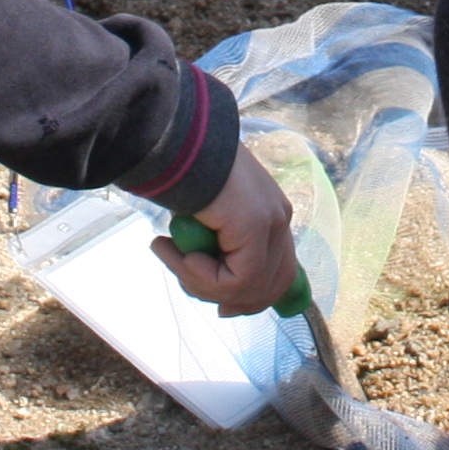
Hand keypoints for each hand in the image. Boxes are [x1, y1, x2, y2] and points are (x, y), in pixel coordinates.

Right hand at [152, 150, 297, 316]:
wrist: (176, 142)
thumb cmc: (182, 174)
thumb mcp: (205, 219)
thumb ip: (217, 249)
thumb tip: (222, 300)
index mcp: (272, 216)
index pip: (277, 276)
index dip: (249, 298)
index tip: (220, 307)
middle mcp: (279, 220)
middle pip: (269, 288)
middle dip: (226, 297)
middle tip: (187, 279)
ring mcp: (271, 224)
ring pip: (246, 289)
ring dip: (199, 282)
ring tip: (169, 252)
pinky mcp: (255, 229)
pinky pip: (233, 281)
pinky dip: (199, 275)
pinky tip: (178, 250)